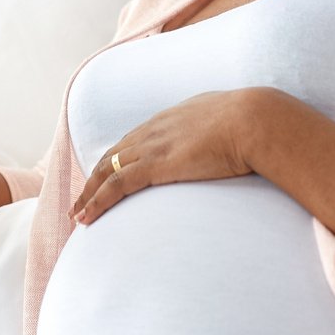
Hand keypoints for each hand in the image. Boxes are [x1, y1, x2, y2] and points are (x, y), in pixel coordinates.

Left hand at [69, 88, 270, 224]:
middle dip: (94, 178)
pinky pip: (115, 185)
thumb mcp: (233, 121)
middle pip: (113, 154)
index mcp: (173, 117)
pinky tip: (87, 217)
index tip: (109, 174)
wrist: (255, 120)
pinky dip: (96, 201)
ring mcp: (152, 146)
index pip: (134, 139)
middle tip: (83, 199)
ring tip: (78, 214)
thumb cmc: (255, 123)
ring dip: (89, 194)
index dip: (118, 158)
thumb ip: (222, 131)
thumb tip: (233, 142)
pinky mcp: (155, 165)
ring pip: (106, 171)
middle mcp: (155, 128)